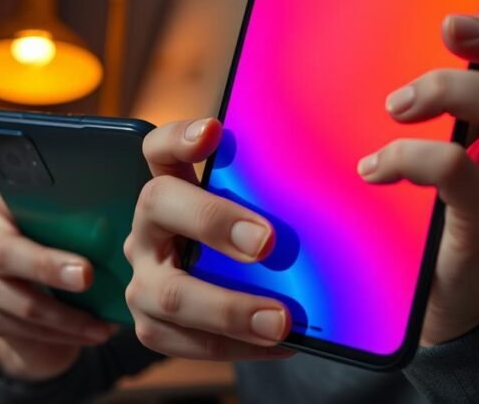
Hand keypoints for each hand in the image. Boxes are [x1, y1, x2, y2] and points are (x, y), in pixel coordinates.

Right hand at [0, 187, 117, 379]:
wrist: (46, 290)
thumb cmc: (72, 244)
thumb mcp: (79, 227)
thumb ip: (89, 221)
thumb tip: (122, 225)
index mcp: (4, 203)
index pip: (12, 205)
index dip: (41, 215)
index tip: (76, 244)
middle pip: (6, 254)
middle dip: (49, 268)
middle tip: (87, 277)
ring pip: (19, 303)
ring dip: (67, 318)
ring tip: (103, 325)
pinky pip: (22, 328)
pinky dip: (62, 334)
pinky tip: (91, 333)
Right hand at [123, 119, 293, 360]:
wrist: (213, 295)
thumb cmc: (241, 243)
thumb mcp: (247, 214)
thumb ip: (264, 197)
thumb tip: (336, 188)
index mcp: (169, 188)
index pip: (158, 149)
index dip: (180, 136)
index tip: (214, 130)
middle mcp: (147, 228)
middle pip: (158, 205)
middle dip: (213, 222)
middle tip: (266, 242)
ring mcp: (142, 278)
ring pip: (169, 293)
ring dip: (228, 309)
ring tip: (280, 321)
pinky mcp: (151, 325)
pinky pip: (186, 342)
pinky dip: (237, 347)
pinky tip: (280, 345)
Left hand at [357, 0, 478, 344]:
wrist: (451, 301)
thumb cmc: (439, 213)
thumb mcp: (439, 143)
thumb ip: (432, 99)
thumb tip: (391, 40)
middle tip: (444, 26)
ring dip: (445, 90)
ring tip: (394, 105)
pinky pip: (460, 172)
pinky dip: (411, 158)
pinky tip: (374, 168)